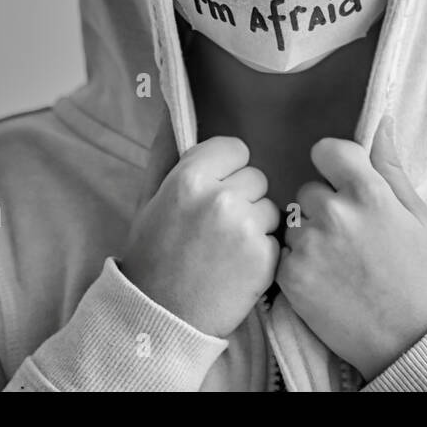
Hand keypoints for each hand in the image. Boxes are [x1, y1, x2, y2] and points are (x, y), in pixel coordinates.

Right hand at [121, 134, 280, 338]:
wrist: (159, 316)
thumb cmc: (152, 255)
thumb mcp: (150, 200)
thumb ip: (167, 154)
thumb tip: (171, 110)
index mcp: (188, 178)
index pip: (234, 147)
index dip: (228, 168)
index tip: (216, 187)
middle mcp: (219, 197)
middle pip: (256, 177)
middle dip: (243, 197)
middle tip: (218, 225)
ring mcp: (244, 228)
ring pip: (269, 206)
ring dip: (255, 224)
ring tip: (227, 248)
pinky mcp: (264, 257)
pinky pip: (276, 238)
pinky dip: (262, 252)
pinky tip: (237, 267)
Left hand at [276, 115, 426, 381]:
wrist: (403, 337)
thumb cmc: (414, 273)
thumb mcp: (416, 215)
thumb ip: (391, 166)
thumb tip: (382, 120)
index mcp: (369, 192)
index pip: (326, 150)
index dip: (332, 165)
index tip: (341, 182)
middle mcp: (336, 213)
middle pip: (308, 189)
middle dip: (323, 207)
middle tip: (347, 238)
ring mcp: (311, 244)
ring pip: (295, 222)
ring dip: (309, 236)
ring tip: (337, 263)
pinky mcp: (290, 274)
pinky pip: (284, 252)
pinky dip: (299, 264)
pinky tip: (324, 280)